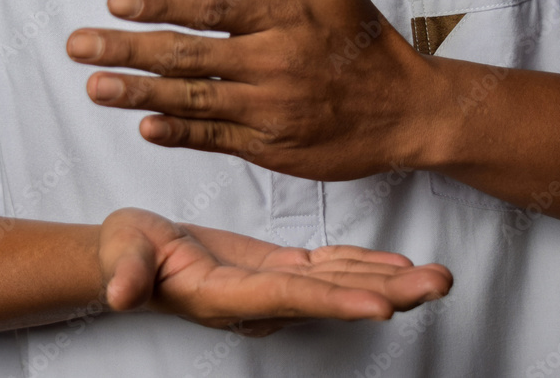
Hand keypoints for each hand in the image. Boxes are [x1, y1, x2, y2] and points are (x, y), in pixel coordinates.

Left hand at [67, 0, 438, 180]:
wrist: (408, 109)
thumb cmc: (366, 42)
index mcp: (283, 16)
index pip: (211, 7)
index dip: (161, 4)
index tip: (117, 1)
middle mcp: (273, 62)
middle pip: (189, 54)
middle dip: (128, 49)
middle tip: (78, 45)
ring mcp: (271, 108)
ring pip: (195, 98)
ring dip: (140, 93)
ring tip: (94, 86)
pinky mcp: (273, 147)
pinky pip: (218, 138)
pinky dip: (181, 133)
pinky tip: (145, 127)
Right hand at [99, 207, 452, 335]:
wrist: (134, 258)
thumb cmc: (127, 254)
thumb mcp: (122, 256)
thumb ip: (126, 273)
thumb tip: (120, 293)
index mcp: (227, 296)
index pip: (289, 297)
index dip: (337, 300)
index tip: (382, 305)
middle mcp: (260, 300)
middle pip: (332, 297)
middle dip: (388, 293)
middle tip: (439, 284)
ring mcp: (274, 288)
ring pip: (341, 284)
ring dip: (391, 281)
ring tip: (437, 276)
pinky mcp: (279, 270)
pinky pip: (330, 270)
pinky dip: (365, 266)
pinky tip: (398, 266)